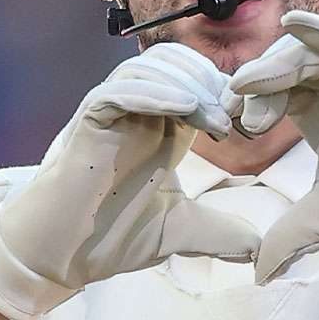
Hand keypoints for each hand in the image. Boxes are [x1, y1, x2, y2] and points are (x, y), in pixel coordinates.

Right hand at [0, 43, 259, 319]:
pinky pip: (118, 92)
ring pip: (147, 69)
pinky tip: (183, 109)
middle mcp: (136, 112)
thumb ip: (219, 232)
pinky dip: (152, 93)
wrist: (59, 256)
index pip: (196, 81)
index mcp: (160, 127)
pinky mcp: (88, 122)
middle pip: (175, 64)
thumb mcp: (179, 231)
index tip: (252, 118)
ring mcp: (110, 113)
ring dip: (186, 85)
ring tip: (214, 121)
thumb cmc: (109, 237)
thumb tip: (258, 250)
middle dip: (210, 81)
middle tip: (234, 117)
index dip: (225, 90)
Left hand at [227, 11, 318, 290]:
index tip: (229, 123)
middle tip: (235, 107)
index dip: (251, 102)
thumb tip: (258, 275)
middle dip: (257, 82)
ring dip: (277, 63)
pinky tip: (295, 24)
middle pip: (287, 68)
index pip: (276, 94)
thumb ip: (288, 237)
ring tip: (249, 84)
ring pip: (311, 55)